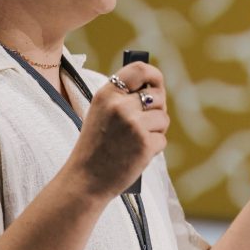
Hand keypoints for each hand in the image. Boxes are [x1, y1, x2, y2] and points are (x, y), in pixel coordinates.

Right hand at [68, 61, 168, 198]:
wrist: (85, 180)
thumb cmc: (95, 147)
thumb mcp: (100, 114)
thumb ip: (122, 99)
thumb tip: (155, 89)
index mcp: (107, 94)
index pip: (139, 69)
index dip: (153, 74)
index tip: (156, 83)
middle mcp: (120, 106)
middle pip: (158, 96)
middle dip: (157, 110)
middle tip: (145, 124)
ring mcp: (134, 125)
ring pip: (163, 118)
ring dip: (156, 131)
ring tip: (136, 142)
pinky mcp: (145, 144)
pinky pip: (162, 139)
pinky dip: (154, 149)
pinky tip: (136, 155)